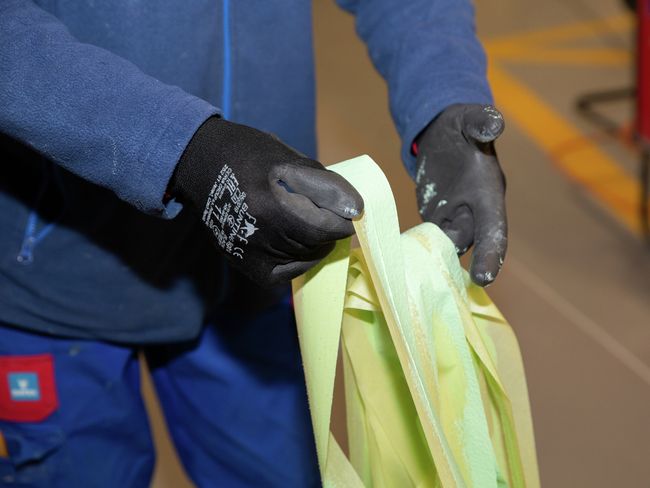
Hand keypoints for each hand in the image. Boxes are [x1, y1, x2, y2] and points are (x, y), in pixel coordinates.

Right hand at [170, 117, 362, 285]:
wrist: (200, 164)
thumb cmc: (248, 154)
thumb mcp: (288, 158)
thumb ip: (324, 185)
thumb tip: (355, 210)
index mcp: (271, 205)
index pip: (328, 227)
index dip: (344, 218)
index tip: (346, 208)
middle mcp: (259, 235)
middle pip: (318, 243)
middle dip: (330, 228)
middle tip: (324, 211)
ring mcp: (250, 254)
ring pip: (306, 257)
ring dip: (315, 241)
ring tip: (305, 219)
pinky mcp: (245, 264)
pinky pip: (287, 272)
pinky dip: (299, 259)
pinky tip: (295, 240)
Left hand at [415, 104, 506, 285]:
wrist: (444, 132)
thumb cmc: (461, 125)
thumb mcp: (469, 119)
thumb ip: (481, 121)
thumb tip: (496, 122)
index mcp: (488, 192)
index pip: (495, 228)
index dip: (492, 253)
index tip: (484, 278)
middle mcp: (475, 211)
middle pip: (468, 243)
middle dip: (453, 264)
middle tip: (434, 287)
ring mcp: (456, 217)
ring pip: (447, 245)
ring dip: (433, 261)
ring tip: (413, 281)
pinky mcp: (438, 218)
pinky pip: (431, 240)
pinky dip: (418, 251)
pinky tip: (399, 263)